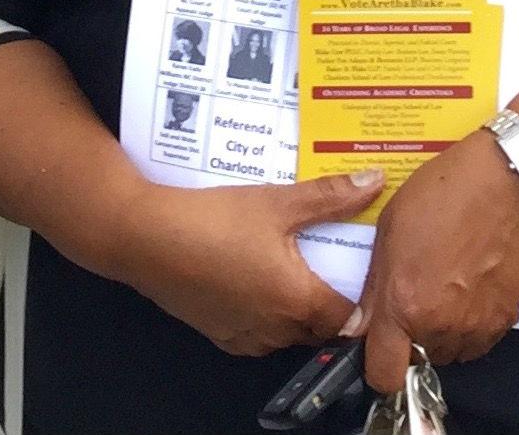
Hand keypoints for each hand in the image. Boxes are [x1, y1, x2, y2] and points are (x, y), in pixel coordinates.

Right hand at [112, 168, 380, 356]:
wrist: (144, 237)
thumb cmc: (214, 219)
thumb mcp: (277, 201)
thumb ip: (329, 195)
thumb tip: (374, 181)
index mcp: (297, 301)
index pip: (350, 318)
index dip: (362, 297)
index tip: (363, 270)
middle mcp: (275, 329)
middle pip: (320, 327)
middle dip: (330, 300)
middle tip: (332, 260)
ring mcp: (244, 336)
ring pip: (288, 332)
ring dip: (297, 308)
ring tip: (297, 263)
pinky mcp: (219, 334)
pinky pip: (258, 333)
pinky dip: (266, 312)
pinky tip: (257, 275)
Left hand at [348, 131, 518, 394]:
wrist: (510, 182)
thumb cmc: (444, 193)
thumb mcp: (390, 227)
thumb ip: (375, 286)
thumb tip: (362, 325)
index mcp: (404, 303)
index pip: (383, 374)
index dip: (376, 367)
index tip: (377, 347)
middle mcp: (439, 326)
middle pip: (418, 360)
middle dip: (411, 338)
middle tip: (415, 298)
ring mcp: (475, 327)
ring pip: (448, 352)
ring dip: (440, 333)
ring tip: (444, 290)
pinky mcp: (504, 320)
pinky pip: (477, 341)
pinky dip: (469, 327)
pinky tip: (468, 290)